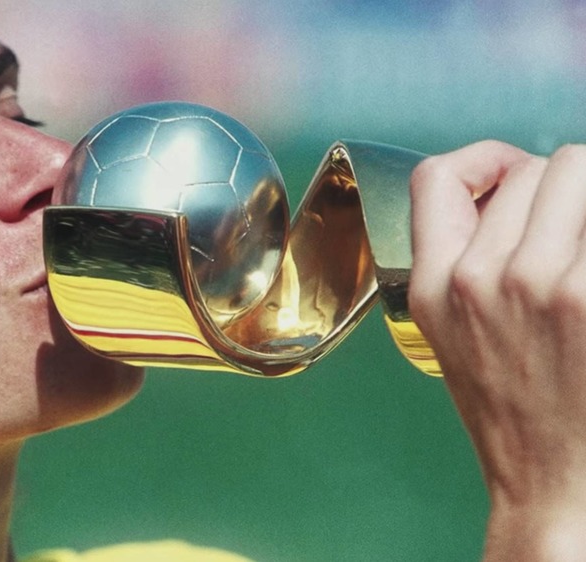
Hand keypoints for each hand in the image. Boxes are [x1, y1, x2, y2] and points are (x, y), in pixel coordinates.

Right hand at [409, 141, 585, 559]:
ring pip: (579, 171)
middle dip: (563, 191)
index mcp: (432, 286)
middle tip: (576, 237)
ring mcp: (537, 284)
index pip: (436, 177)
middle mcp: (475, 278)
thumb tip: (509, 188)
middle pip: (534, 169)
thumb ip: (462, 258)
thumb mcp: (454, 332)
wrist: (554, 482)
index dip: (482, 160)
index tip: (509, 176)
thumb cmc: (514, 408)